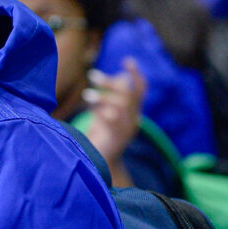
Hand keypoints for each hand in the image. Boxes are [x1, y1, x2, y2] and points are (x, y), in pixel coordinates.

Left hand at [82, 59, 146, 185]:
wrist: (101, 168)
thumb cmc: (100, 140)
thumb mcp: (104, 117)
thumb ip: (108, 100)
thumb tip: (113, 79)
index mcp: (133, 113)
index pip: (141, 90)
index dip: (136, 74)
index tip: (127, 60)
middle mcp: (134, 120)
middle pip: (129, 95)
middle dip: (111, 83)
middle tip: (92, 75)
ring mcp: (127, 130)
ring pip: (121, 106)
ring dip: (104, 97)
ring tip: (86, 95)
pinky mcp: (118, 138)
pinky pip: (113, 120)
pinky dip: (101, 111)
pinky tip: (88, 107)